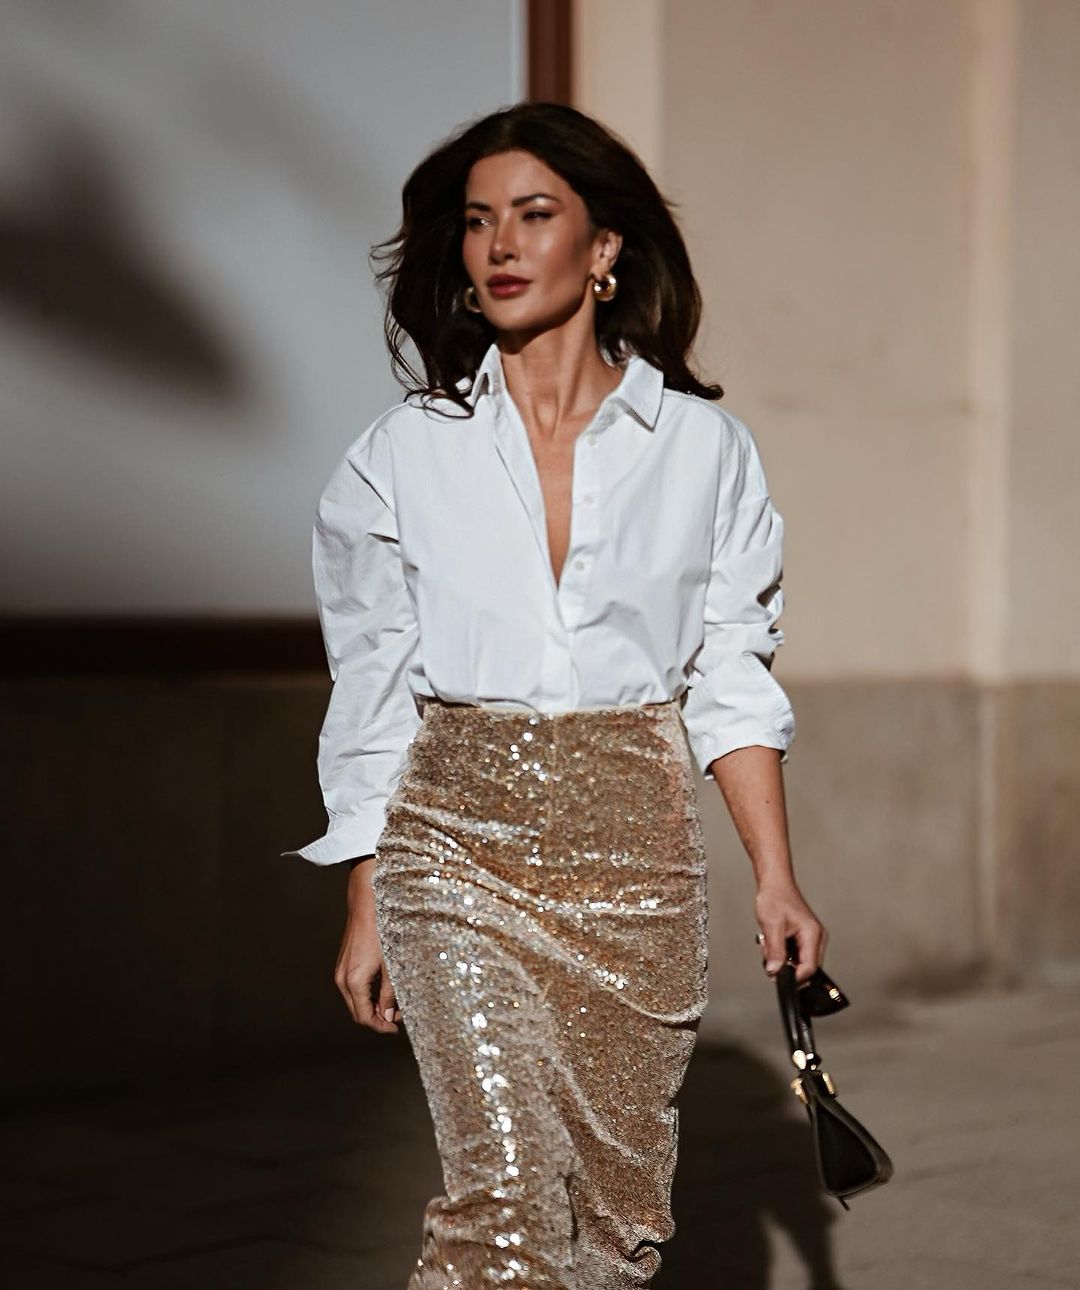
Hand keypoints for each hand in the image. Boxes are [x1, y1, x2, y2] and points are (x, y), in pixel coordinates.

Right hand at [334, 861, 399, 1033]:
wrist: (367, 904)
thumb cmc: (382, 930)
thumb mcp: (392, 964)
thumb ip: (390, 993)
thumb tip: (389, 1016)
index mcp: (353, 981)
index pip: (364, 1017)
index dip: (380, 1026)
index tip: (396, 1028)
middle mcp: (342, 979)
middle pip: (357, 1012)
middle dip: (376, 1018)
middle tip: (398, 1018)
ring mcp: (340, 971)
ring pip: (354, 1001)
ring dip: (372, 1007)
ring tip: (394, 1004)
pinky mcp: (343, 964)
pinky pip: (352, 989)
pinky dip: (366, 995)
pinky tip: (383, 990)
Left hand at [754, 882, 827, 984]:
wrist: (775, 884)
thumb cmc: (775, 897)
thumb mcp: (772, 926)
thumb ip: (775, 951)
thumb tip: (774, 972)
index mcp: (813, 935)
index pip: (809, 968)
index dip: (793, 976)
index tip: (777, 975)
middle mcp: (816, 938)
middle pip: (804, 967)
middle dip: (784, 965)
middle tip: (769, 953)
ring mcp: (811, 938)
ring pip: (797, 961)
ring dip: (781, 957)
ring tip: (769, 941)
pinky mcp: (803, 937)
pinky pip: (794, 953)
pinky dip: (781, 951)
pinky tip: (773, 940)